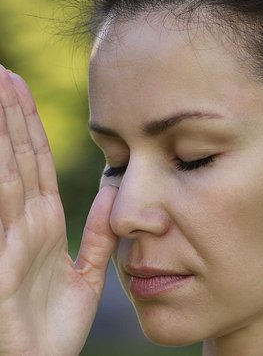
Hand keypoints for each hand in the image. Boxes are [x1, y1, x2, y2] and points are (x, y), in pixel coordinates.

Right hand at [0, 66, 117, 355]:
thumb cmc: (55, 329)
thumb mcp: (87, 274)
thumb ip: (98, 234)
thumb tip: (112, 194)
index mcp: (45, 224)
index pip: (35, 163)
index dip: (28, 126)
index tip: (20, 89)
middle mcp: (23, 224)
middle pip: (16, 157)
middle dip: (7, 115)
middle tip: (1, 72)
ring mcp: (7, 240)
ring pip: (5, 173)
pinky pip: (0, 207)